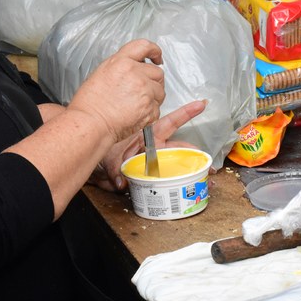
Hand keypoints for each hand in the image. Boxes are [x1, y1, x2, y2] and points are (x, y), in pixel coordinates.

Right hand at [68, 39, 165, 143]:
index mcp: (121, 62)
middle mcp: (135, 74)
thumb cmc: (90, 104)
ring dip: (153, 96)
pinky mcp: (150, 107)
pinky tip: (136, 113)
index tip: (156, 56)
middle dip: (152, 80)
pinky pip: (158, 107)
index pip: (144, 46)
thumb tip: (134, 67)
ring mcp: (145, 90)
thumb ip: (121, 66)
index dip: (154, 51)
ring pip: (160, 90)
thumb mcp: (102, 73)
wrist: (91, 124)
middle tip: (142, 89)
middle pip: (157, 72)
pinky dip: (150, 112)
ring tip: (136, 103)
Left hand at [90, 100, 207, 191]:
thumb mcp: (109, 154)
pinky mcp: (151, 175)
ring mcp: (156, 162)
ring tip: (202, 183)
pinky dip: (172, 191)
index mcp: (150, 136)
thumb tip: (120, 184)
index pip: (173, 122)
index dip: (187, 113)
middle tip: (208, 167)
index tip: (201, 104)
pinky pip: (164, 183)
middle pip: (181, 150)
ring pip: (175, 167)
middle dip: (195, 158)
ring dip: (188, 176)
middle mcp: (156, 149)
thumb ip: (114, 168)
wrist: (93, 157)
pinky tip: (182, 196)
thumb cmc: (102, 150)